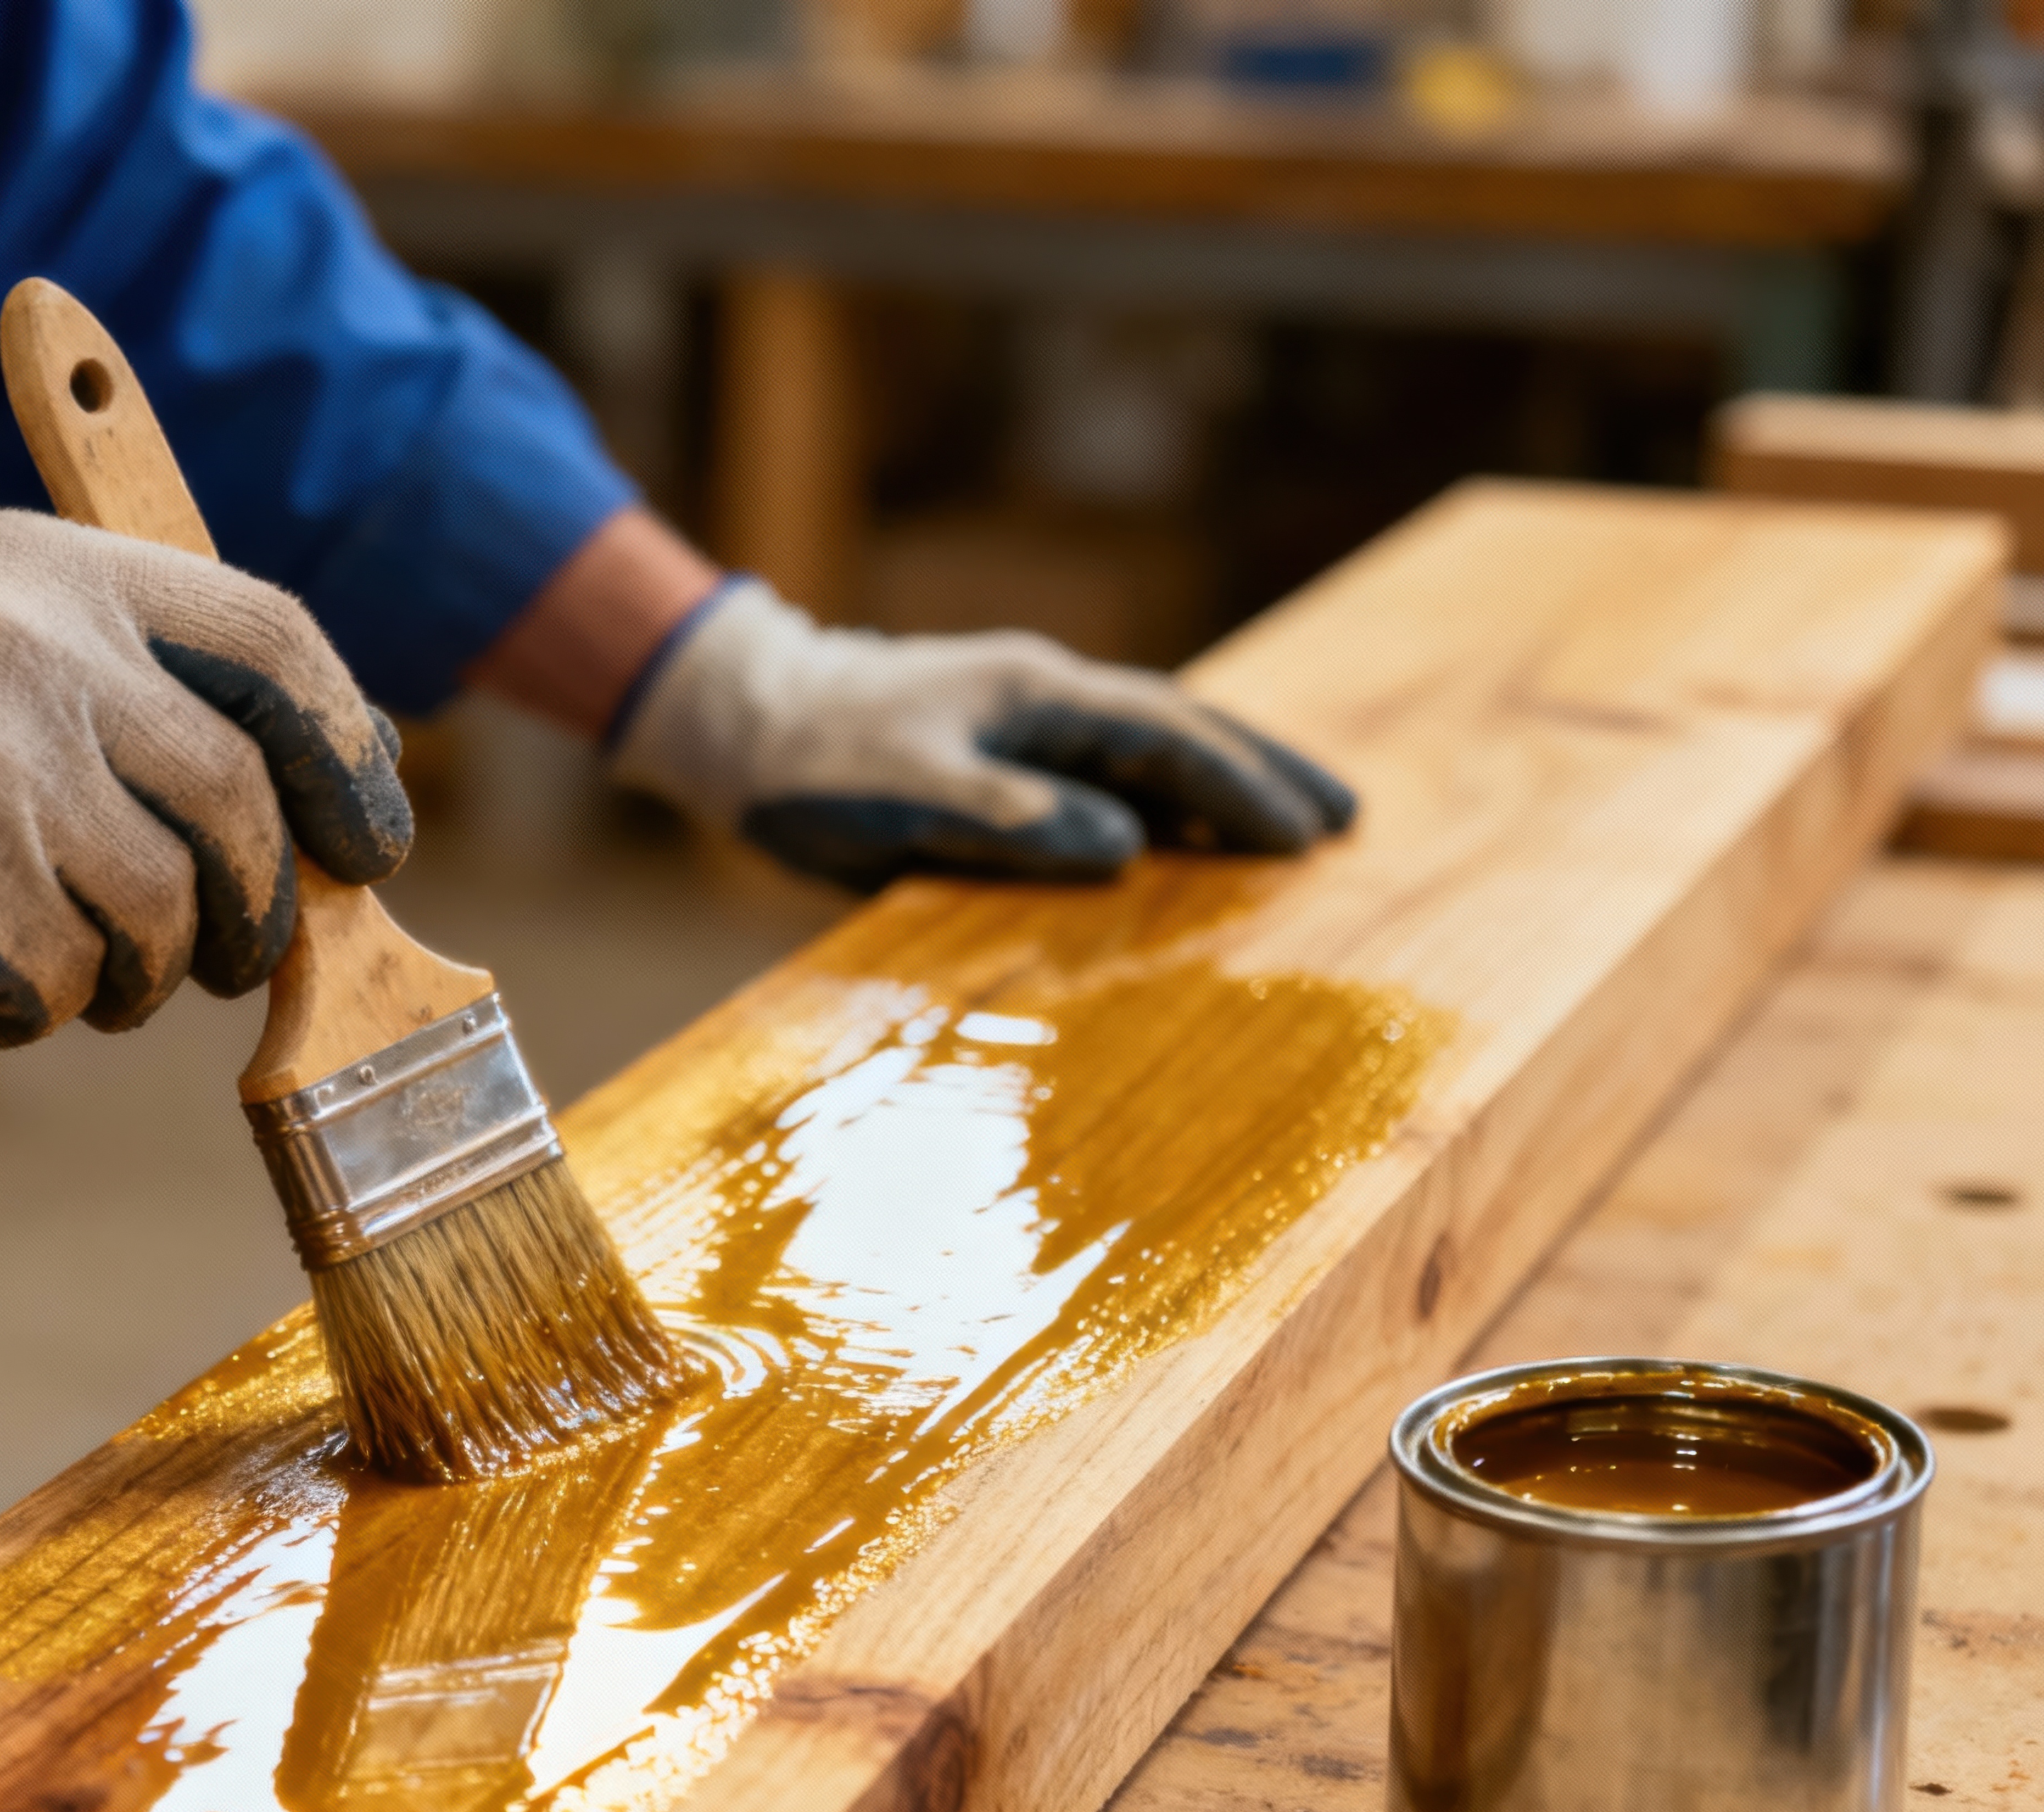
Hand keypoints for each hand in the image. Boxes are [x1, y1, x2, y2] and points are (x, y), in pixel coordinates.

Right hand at [0, 509, 409, 1043]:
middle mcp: (35, 648)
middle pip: (240, 804)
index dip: (350, 754)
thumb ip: (143, 681)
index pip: (276, 642)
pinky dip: (38, 1006)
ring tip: (70, 964)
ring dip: (140, 976)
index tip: (369, 839)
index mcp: (60, 570)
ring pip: (164, 915)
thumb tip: (331, 782)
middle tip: (223, 954)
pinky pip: (63, 982)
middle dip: (253, 907)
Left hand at [609, 580, 1353, 892]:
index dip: (1242, 786)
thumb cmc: (815, 766)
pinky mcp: (996, 752)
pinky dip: (1156, 799)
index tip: (1307, 835)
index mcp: (1035, 695)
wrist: (741, 725)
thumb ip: (1013, 820)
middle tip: (1344, 819)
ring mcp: (1021, 720)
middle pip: (1180, 725)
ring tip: (1290, 829)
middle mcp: (1042, 695)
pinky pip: (1101, 770)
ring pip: (1146, 746)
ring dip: (1219, 785)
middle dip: (1262, 771)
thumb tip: (1126, 843)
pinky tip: (1182, 835)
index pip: (1168, 735)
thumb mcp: (908, 798)